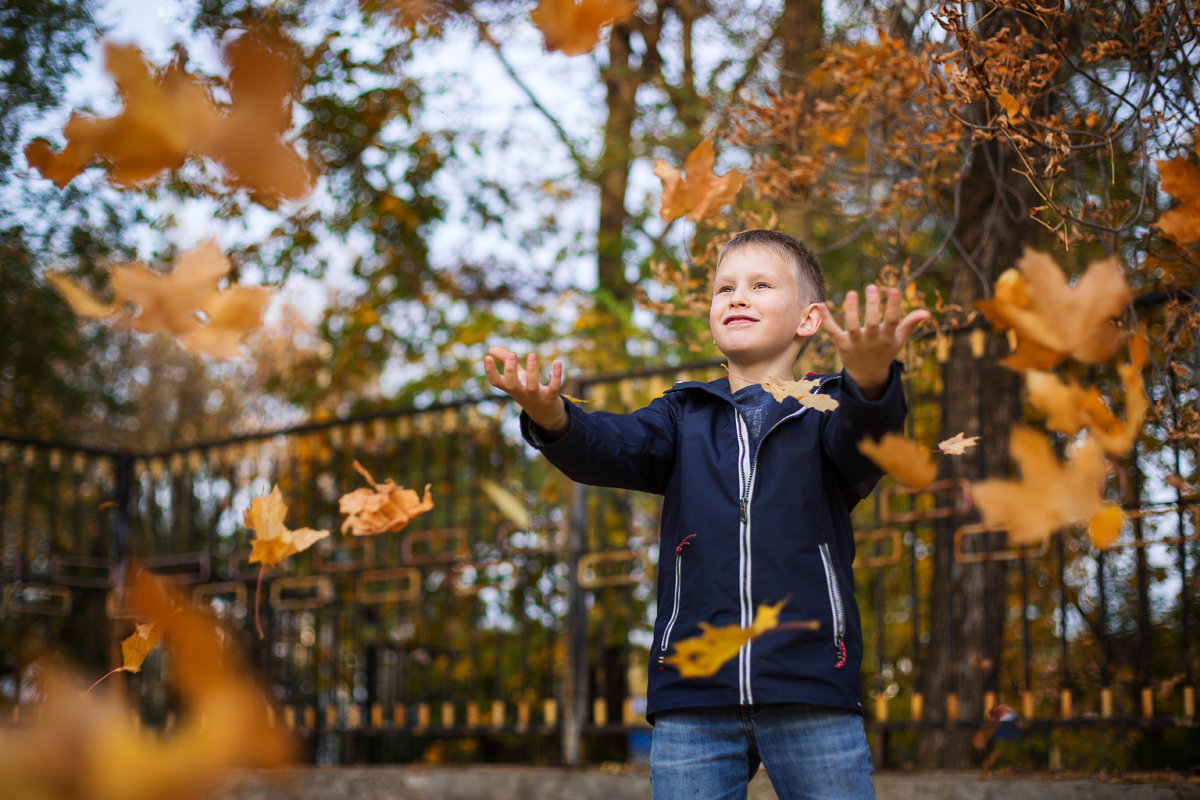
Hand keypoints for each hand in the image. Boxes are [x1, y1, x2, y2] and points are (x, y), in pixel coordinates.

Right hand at [484, 346, 568, 434]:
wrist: (545, 415)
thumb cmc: (527, 390)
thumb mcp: (517, 376)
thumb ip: (505, 361)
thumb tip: (491, 348)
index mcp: (511, 388)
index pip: (496, 382)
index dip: (490, 371)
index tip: (487, 357)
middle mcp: (521, 393)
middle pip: (512, 385)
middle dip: (511, 370)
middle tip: (512, 354)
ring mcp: (536, 397)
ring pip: (532, 386)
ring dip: (532, 371)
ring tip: (532, 354)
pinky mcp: (551, 398)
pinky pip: (553, 387)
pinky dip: (556, 376)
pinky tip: (557, 362)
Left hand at [818, 285, 929, 399]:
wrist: (867, 374)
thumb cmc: (885, 351)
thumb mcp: (899, 339)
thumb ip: (910, 324)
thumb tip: (926, 312)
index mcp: (887, 338)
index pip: (892, 320)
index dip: (894, 306)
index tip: (895, 289)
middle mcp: (871, 341)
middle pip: (872, 323)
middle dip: (872, 305)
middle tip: (872, 286)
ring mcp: (855, 343)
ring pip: (852, 326)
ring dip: (851, 311)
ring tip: (851, 293)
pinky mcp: (841, 344)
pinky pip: (833, 331)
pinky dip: (826, 319)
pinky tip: (820, 305)